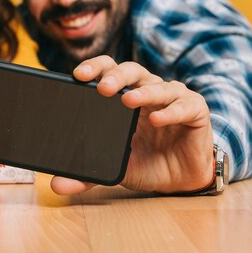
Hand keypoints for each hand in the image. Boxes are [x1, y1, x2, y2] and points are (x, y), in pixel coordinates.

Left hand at [50, 56, 213, 195]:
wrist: (183, 179)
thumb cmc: (148, 161)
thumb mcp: (116, 166)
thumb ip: (89, 173)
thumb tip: (56, 184)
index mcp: (125, 95)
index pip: (108, 71)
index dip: (94, 68)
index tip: (77, 75)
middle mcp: (148, 89)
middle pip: (131, 71)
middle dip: (116, 77)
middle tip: (103, 89)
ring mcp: (172, 97)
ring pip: (158, 85)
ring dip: (144, 92)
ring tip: (129, 100)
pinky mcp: (195, 110)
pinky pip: (185, 105)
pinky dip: (171, 111)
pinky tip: (159, 119)